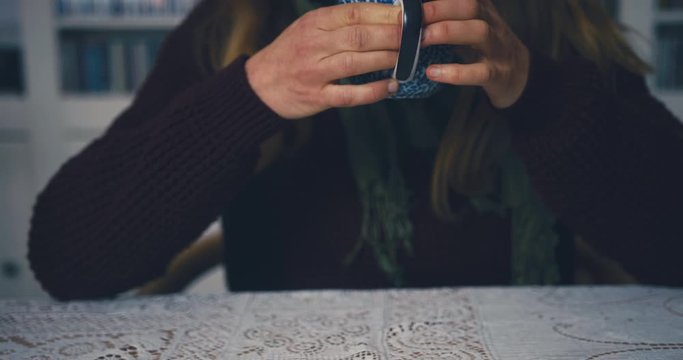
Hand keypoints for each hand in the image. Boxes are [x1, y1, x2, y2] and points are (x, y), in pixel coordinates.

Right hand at [246, 3, 401, 119]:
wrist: (259, 85)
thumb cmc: (291, 54)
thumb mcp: (308, 29)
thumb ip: (338, 23)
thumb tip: (382, 15)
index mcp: (314, 23)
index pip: (355, 13)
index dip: (385, 13)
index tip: (409, 15)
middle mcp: (314, 45)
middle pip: (360, 36)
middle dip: (393, 35)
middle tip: (416, 37)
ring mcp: (314, 72)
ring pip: (357, 62)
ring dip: (387, 59)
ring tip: (408, 58)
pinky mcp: (317, 97)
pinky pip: (349, 94)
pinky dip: (373, 91)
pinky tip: (391, 86)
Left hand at [421, 0, 529, 107]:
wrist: (518, 74)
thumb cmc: (483, 45)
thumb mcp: (468, 23)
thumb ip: (445, 14)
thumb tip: (409, 8)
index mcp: (481, 8)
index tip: (415, 0)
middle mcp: (490, 23)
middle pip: (471, 5)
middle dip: (440, 8)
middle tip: (414, 17)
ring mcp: (496, 48)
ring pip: (479, 32)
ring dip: (447, 32)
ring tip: (421, 40)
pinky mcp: (497, 74)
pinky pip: (479, 72)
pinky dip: (455, 72)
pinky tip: (432, 72)